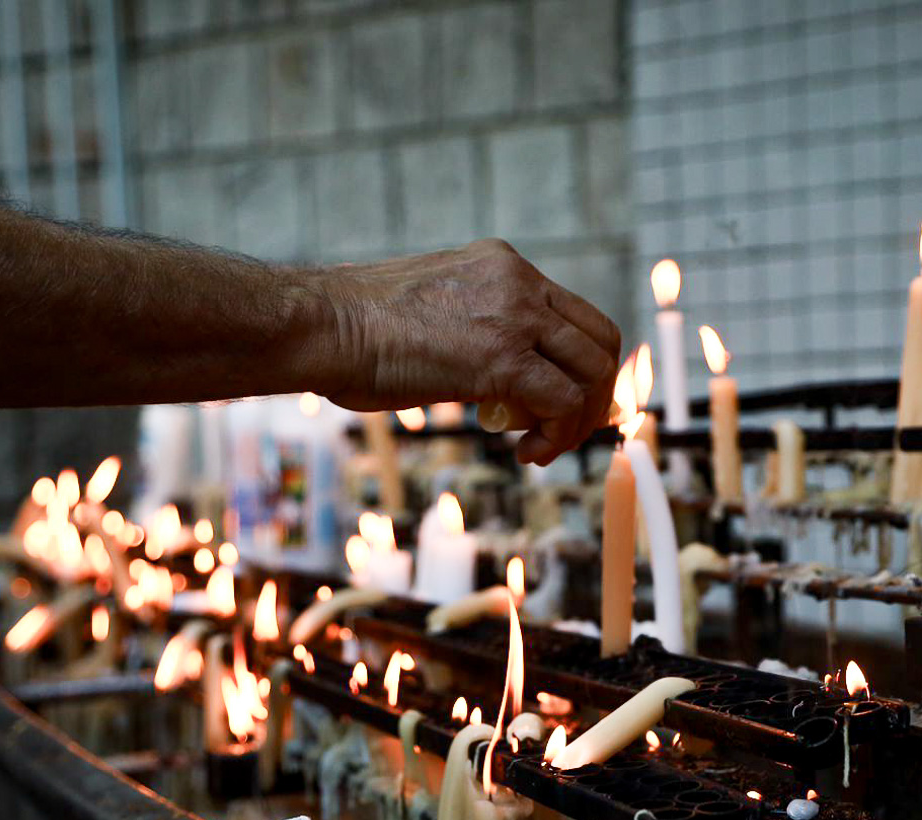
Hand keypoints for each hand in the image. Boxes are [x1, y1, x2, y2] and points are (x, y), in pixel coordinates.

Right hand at [303, 239, 621, 464]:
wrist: (321, 326)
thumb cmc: (353, 331)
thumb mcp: (429, 312)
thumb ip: (472, 331)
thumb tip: (490, 382)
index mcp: (501, 265)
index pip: (573, 314)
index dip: (579, 364)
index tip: (556, 403)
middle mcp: (519, 281)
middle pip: (600, 340)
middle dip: (593, 393)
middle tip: (562, 430)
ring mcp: (516, 316)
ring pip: (594, 371)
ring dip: (578, 421)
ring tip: (540, 447)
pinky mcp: (504, 358)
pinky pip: (565, 402)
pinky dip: (558, 435)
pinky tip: (528, 453)